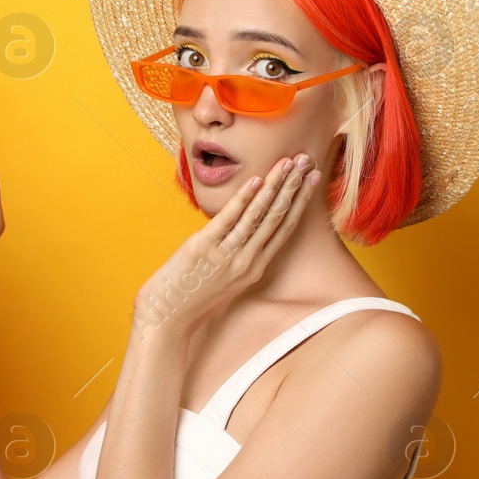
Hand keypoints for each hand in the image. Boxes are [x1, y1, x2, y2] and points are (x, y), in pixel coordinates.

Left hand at [133, 153, 320, 337]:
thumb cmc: (193, 298)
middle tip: (307, 159)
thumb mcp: (225, 279)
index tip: (311, 178)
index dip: (300, 201)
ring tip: (288, 162)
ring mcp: (227, 255)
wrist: (166, 319)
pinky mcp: (204, 248)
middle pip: (277, 217)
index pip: (285, 228)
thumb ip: (239, 256)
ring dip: (276, 186)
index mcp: (255, 268)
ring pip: (259, 215)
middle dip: (293, 186)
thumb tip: (243, 228)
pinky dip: (244, 198)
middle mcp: (247, 262)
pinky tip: (256, 180)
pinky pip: (229, 219)